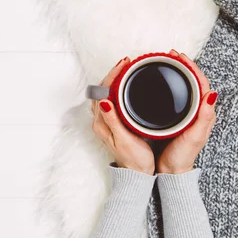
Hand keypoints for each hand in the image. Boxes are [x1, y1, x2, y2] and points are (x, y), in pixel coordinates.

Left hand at [91, 56, 155, 174]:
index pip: (102, 91)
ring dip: (114, 80)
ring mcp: (106, 121)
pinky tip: (126, 86)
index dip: (112, 75)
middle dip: (113, 73)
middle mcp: (101, 120)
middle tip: (127, 63)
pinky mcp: (112, 123)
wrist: (137, 174)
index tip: (124, 65)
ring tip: (127, 69)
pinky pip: (111, 99)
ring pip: (105, 93)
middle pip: (102, 89)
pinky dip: (117, 89)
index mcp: (101, 122)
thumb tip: (105, 100)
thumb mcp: (123, 139)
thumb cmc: (133, 159)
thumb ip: (113, 120)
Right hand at [156, 49, 217, 174]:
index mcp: (205, 113)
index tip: (179, 57)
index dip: (192, 67)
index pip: (202, 83)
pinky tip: (165, 83)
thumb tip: (212, 94)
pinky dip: (173, 85)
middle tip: (172, 55)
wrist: (172, 171)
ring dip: (179, 73)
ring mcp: (189, 115)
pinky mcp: (180, 118)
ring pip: (187, 88)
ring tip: (168, 63)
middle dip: (185, 66)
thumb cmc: (182, 156)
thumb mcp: (194, 136)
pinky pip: (179, 96)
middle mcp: (199, 111)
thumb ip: (204, 117)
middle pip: (195, 82)